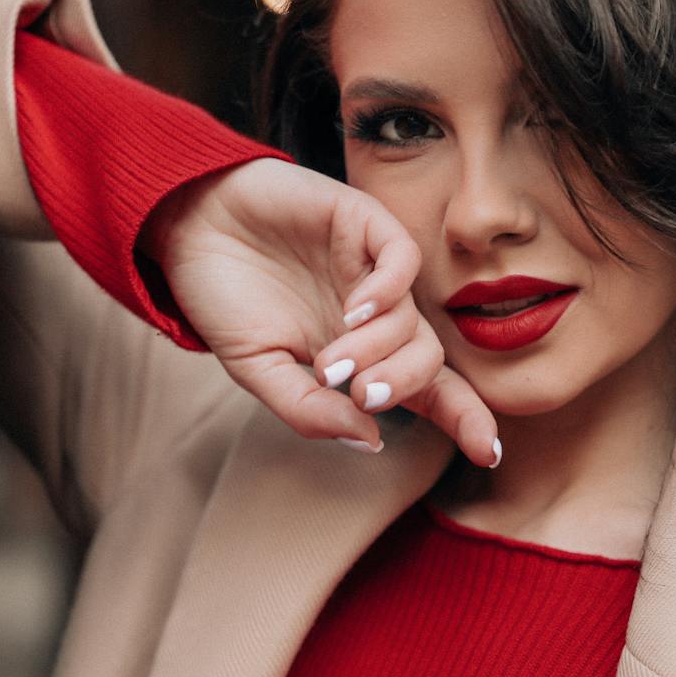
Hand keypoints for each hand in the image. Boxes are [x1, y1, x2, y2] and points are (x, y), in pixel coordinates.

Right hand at [143, 158, 498, 464]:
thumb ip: (309, 409)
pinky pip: (403, 259)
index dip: (463, 418)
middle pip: (427, 360)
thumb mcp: (257, 369)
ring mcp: (370, 269)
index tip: (488, 454)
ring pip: (413, 318)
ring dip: (380, 348)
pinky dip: (388, 290)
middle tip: (362, 396)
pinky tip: (354, 309)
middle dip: (403, 386)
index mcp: (358, 355)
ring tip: (332, 360)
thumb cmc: (223, 298)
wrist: (187, 227)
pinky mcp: (362, 223)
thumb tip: (370, 439)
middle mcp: (374, 315)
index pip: (427, 391)